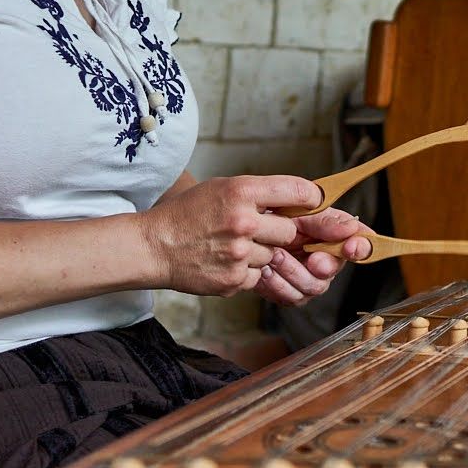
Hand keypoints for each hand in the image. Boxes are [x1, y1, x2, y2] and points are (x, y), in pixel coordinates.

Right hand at [140, 175, 370, 302]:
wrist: (154, 246)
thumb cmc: (188, 213)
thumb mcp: (222, 188)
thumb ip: (260, 193)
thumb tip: (303, 201)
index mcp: (241, 191)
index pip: (299, 192)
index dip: (311, 200)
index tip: (313, 204)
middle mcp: (243, 221)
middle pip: (292, 230)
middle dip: (282, 232)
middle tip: (263, 230)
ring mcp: (239, 254)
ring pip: (276, 256)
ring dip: (264, 253)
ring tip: (234, 246)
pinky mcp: (235, 279)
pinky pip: (260, 275)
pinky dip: (249, 271)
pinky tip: (226, 261)